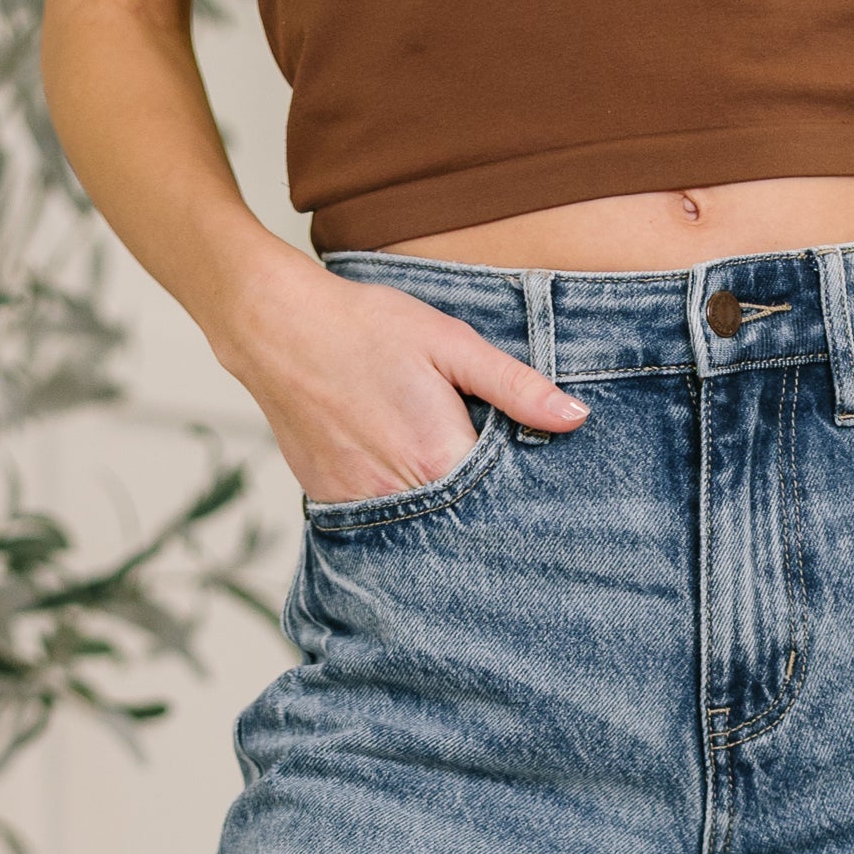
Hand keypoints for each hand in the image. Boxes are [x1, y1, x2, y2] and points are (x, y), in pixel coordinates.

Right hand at [214, 245, 585, 504]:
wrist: (279, 329)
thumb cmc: (367, 328)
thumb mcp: (451, 344)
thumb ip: (516, 387)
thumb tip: (575, 418)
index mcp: (441, 459)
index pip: (502, 498)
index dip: (518, 490)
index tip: (530, 486)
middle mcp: (402, 495)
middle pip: (461, 518)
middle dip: (480, 507)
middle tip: (480, 474)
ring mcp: (362, 505)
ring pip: (419, 525)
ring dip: (436, 509)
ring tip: (431, 468)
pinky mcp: (331, 503)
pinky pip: (377, 520)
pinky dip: (395, 505)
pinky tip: (396, 473)